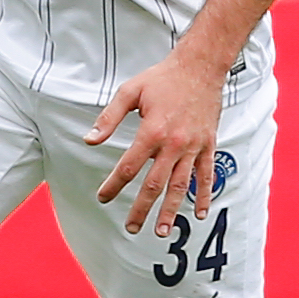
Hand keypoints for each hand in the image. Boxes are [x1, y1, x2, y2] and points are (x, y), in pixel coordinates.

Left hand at [85, 51, 225, 237]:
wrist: (200, 66)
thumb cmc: (162, 78)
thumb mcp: (130, 92)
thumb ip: (109, 118)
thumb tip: (90, 140)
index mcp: (151, 131)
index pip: (128, 167)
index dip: (114, 185)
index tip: (103, 197)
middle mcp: (173, 144)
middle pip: (154, 184)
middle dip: (141, 208)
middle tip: (131, 228)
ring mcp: (193, 146)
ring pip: (181, 186)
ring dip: (171, 211)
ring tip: (162, 231)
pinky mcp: (208, 144)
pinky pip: (206, 175)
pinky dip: (204, 195)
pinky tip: (200, 213)